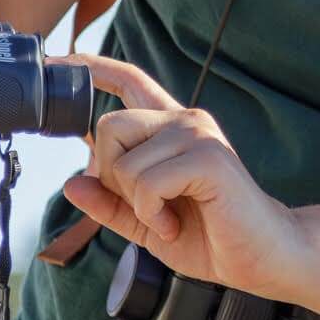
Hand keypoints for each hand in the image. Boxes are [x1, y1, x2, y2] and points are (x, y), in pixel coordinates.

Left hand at [61, 55, 300, 296]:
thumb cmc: (210, 236)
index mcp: (170, 130)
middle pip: (109, 124)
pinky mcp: (208, 157)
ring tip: (169, 218)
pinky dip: (152, 214)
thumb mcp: (145, 222)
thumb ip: (111, 202)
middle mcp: (184, 120)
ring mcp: (197, 134)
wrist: (261, 256)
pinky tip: (174, 224)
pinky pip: (146, 183)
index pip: (128, 80)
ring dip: (137, 204)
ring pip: (124, 161)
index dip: (92, 68)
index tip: (58, 62)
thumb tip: (72, 181)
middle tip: (146, 205)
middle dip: (112, 176)